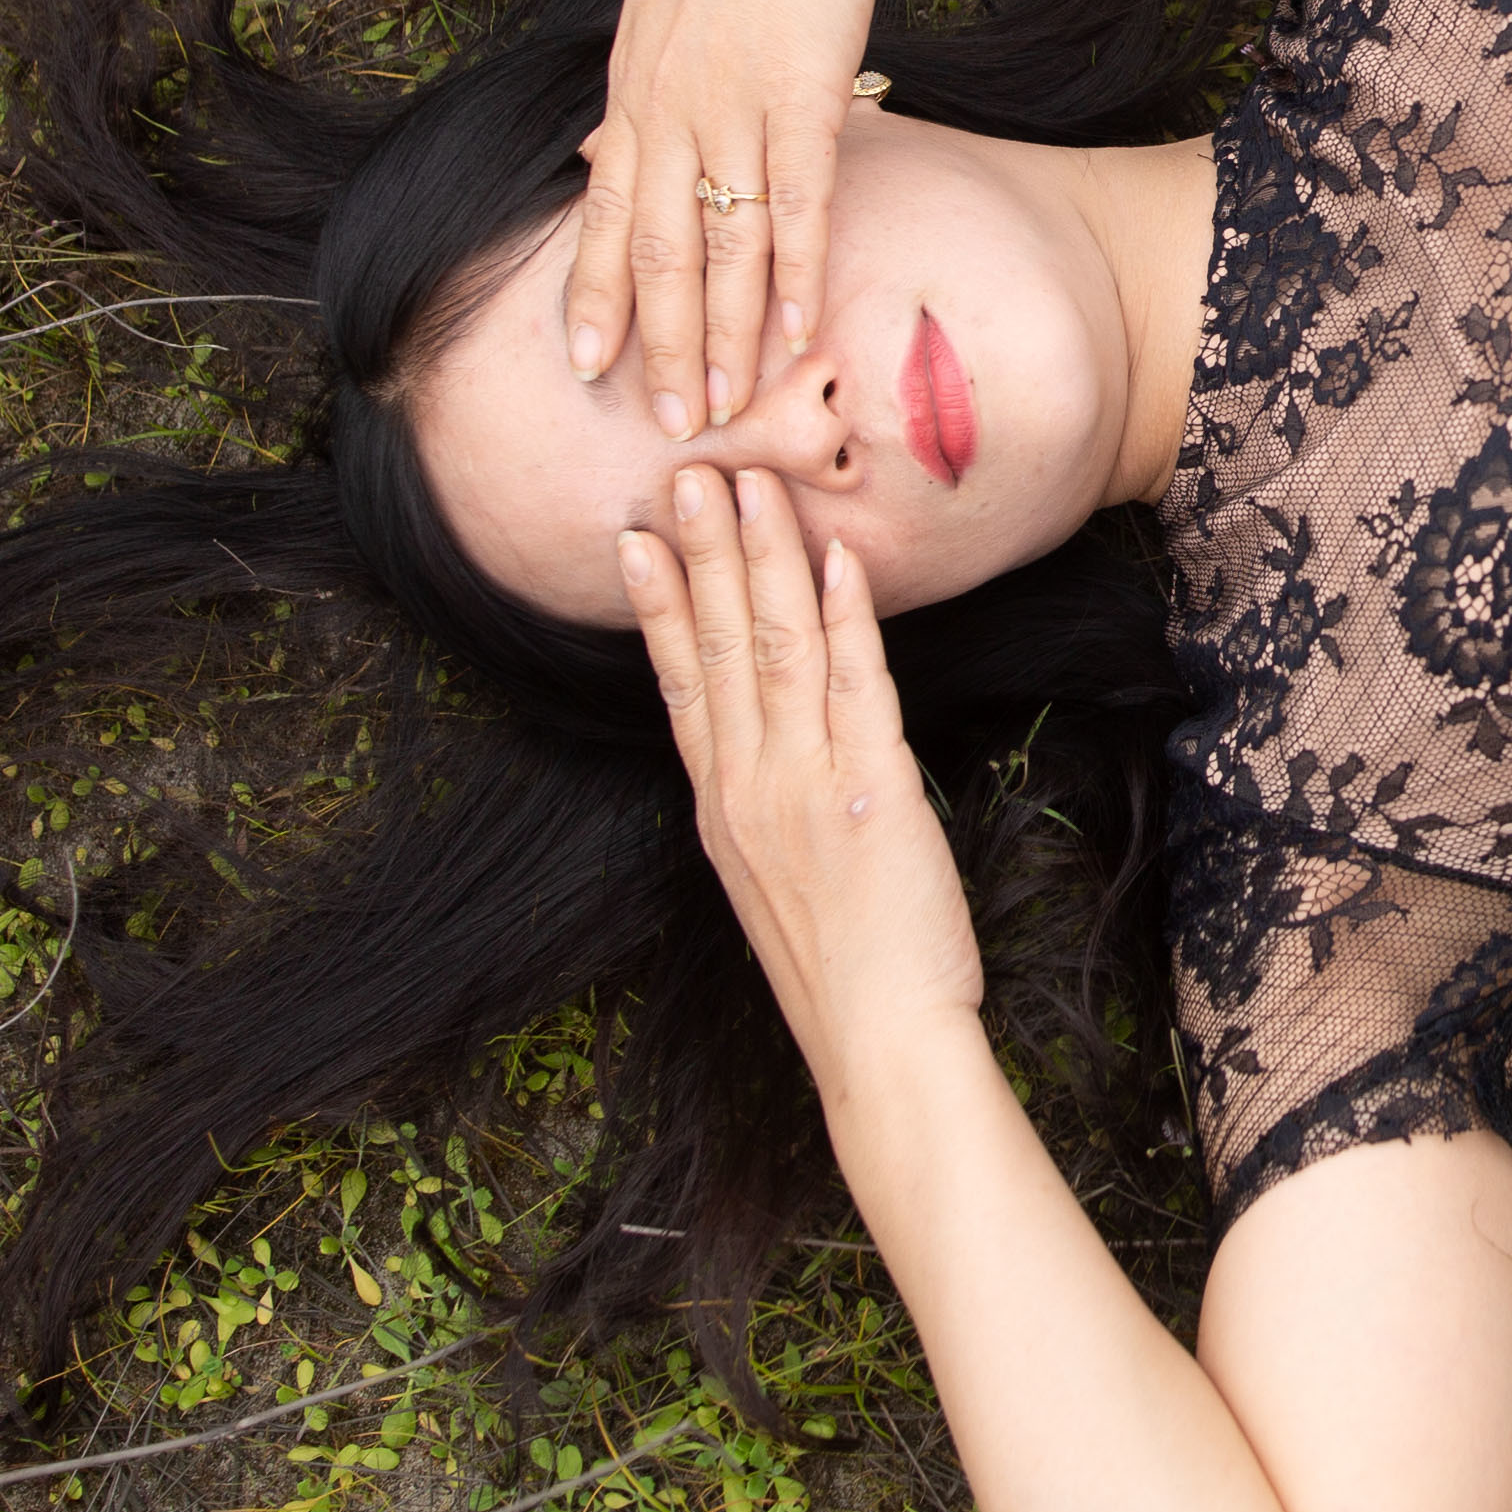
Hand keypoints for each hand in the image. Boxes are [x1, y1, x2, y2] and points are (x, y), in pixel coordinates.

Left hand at [569, 0, 888, 431]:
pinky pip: (795, 204)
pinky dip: (794, 274)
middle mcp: (668, 107)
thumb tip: (606, 152)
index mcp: (633, 86)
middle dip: (657, 343)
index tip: (587, 364)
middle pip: (656, 250)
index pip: (604, 213)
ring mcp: (733, 105)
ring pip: (720, 245)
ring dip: (721, 334)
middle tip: (663, 421)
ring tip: (722, 406)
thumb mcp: (656, 3)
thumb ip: (639, 87)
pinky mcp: (802, 93)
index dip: (597, 294)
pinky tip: (796, 330)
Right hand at [624, 464, 977, 1101]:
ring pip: (779, 647)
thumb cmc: (841, 970)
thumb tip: (763, 754)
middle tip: (688, 470)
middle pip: (720, 646)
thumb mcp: (769, 881)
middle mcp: (748, 787)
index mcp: (719, 808)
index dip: (657, 606)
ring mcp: (805, 785)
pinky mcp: (872, 789)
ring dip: (767, 558)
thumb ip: (760, 808)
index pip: (678, 683)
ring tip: (752, 485)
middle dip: (701, 551)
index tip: (632, 540)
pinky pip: (857, 684)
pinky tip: (840, 562)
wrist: (878, 1041)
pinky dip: (849, 617)